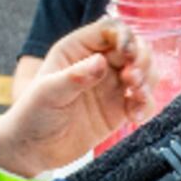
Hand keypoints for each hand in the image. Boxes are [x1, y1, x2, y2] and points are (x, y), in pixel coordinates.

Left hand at [0, 13, 136, 174]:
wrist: (32, 150)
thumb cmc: (32, 115)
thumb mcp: (47, 93)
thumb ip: (74, 77)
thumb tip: (100, 62)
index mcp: (77, 49)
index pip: (110, 30)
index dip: (125, 37)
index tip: (128, 54)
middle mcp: (98, 63)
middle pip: (135, 47)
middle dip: (141, 60)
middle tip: (133, 79)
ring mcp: (111, 85)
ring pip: (145, 71)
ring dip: (148, 81)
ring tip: (136, 96)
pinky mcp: (119, 108)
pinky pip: (144, 100)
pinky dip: (146, 105)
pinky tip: (134, 117)